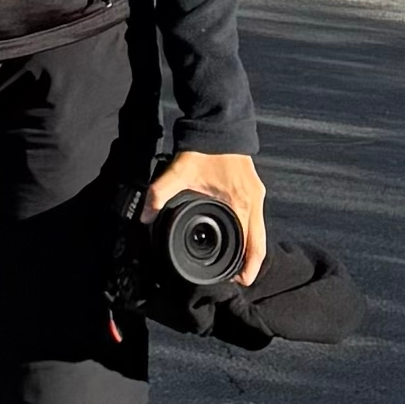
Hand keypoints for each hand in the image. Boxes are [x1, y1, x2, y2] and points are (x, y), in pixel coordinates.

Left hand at [144, 145, 267, 287]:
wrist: (218, 121)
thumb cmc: (205, 147)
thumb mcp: (180, 171)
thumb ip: (159, 193)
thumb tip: (144, 216)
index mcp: (242, 202)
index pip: (254, 245)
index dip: (248, 267)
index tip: (240, 282)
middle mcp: (254, 200)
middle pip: (260, 242)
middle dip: (250, 264)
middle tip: (238, 280)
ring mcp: (255, 193)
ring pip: (259, 230)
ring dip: (251, 249)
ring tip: (237, 265)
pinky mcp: (251, 187)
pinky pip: (255, 218)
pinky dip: (249, 233)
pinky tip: (237, 238)